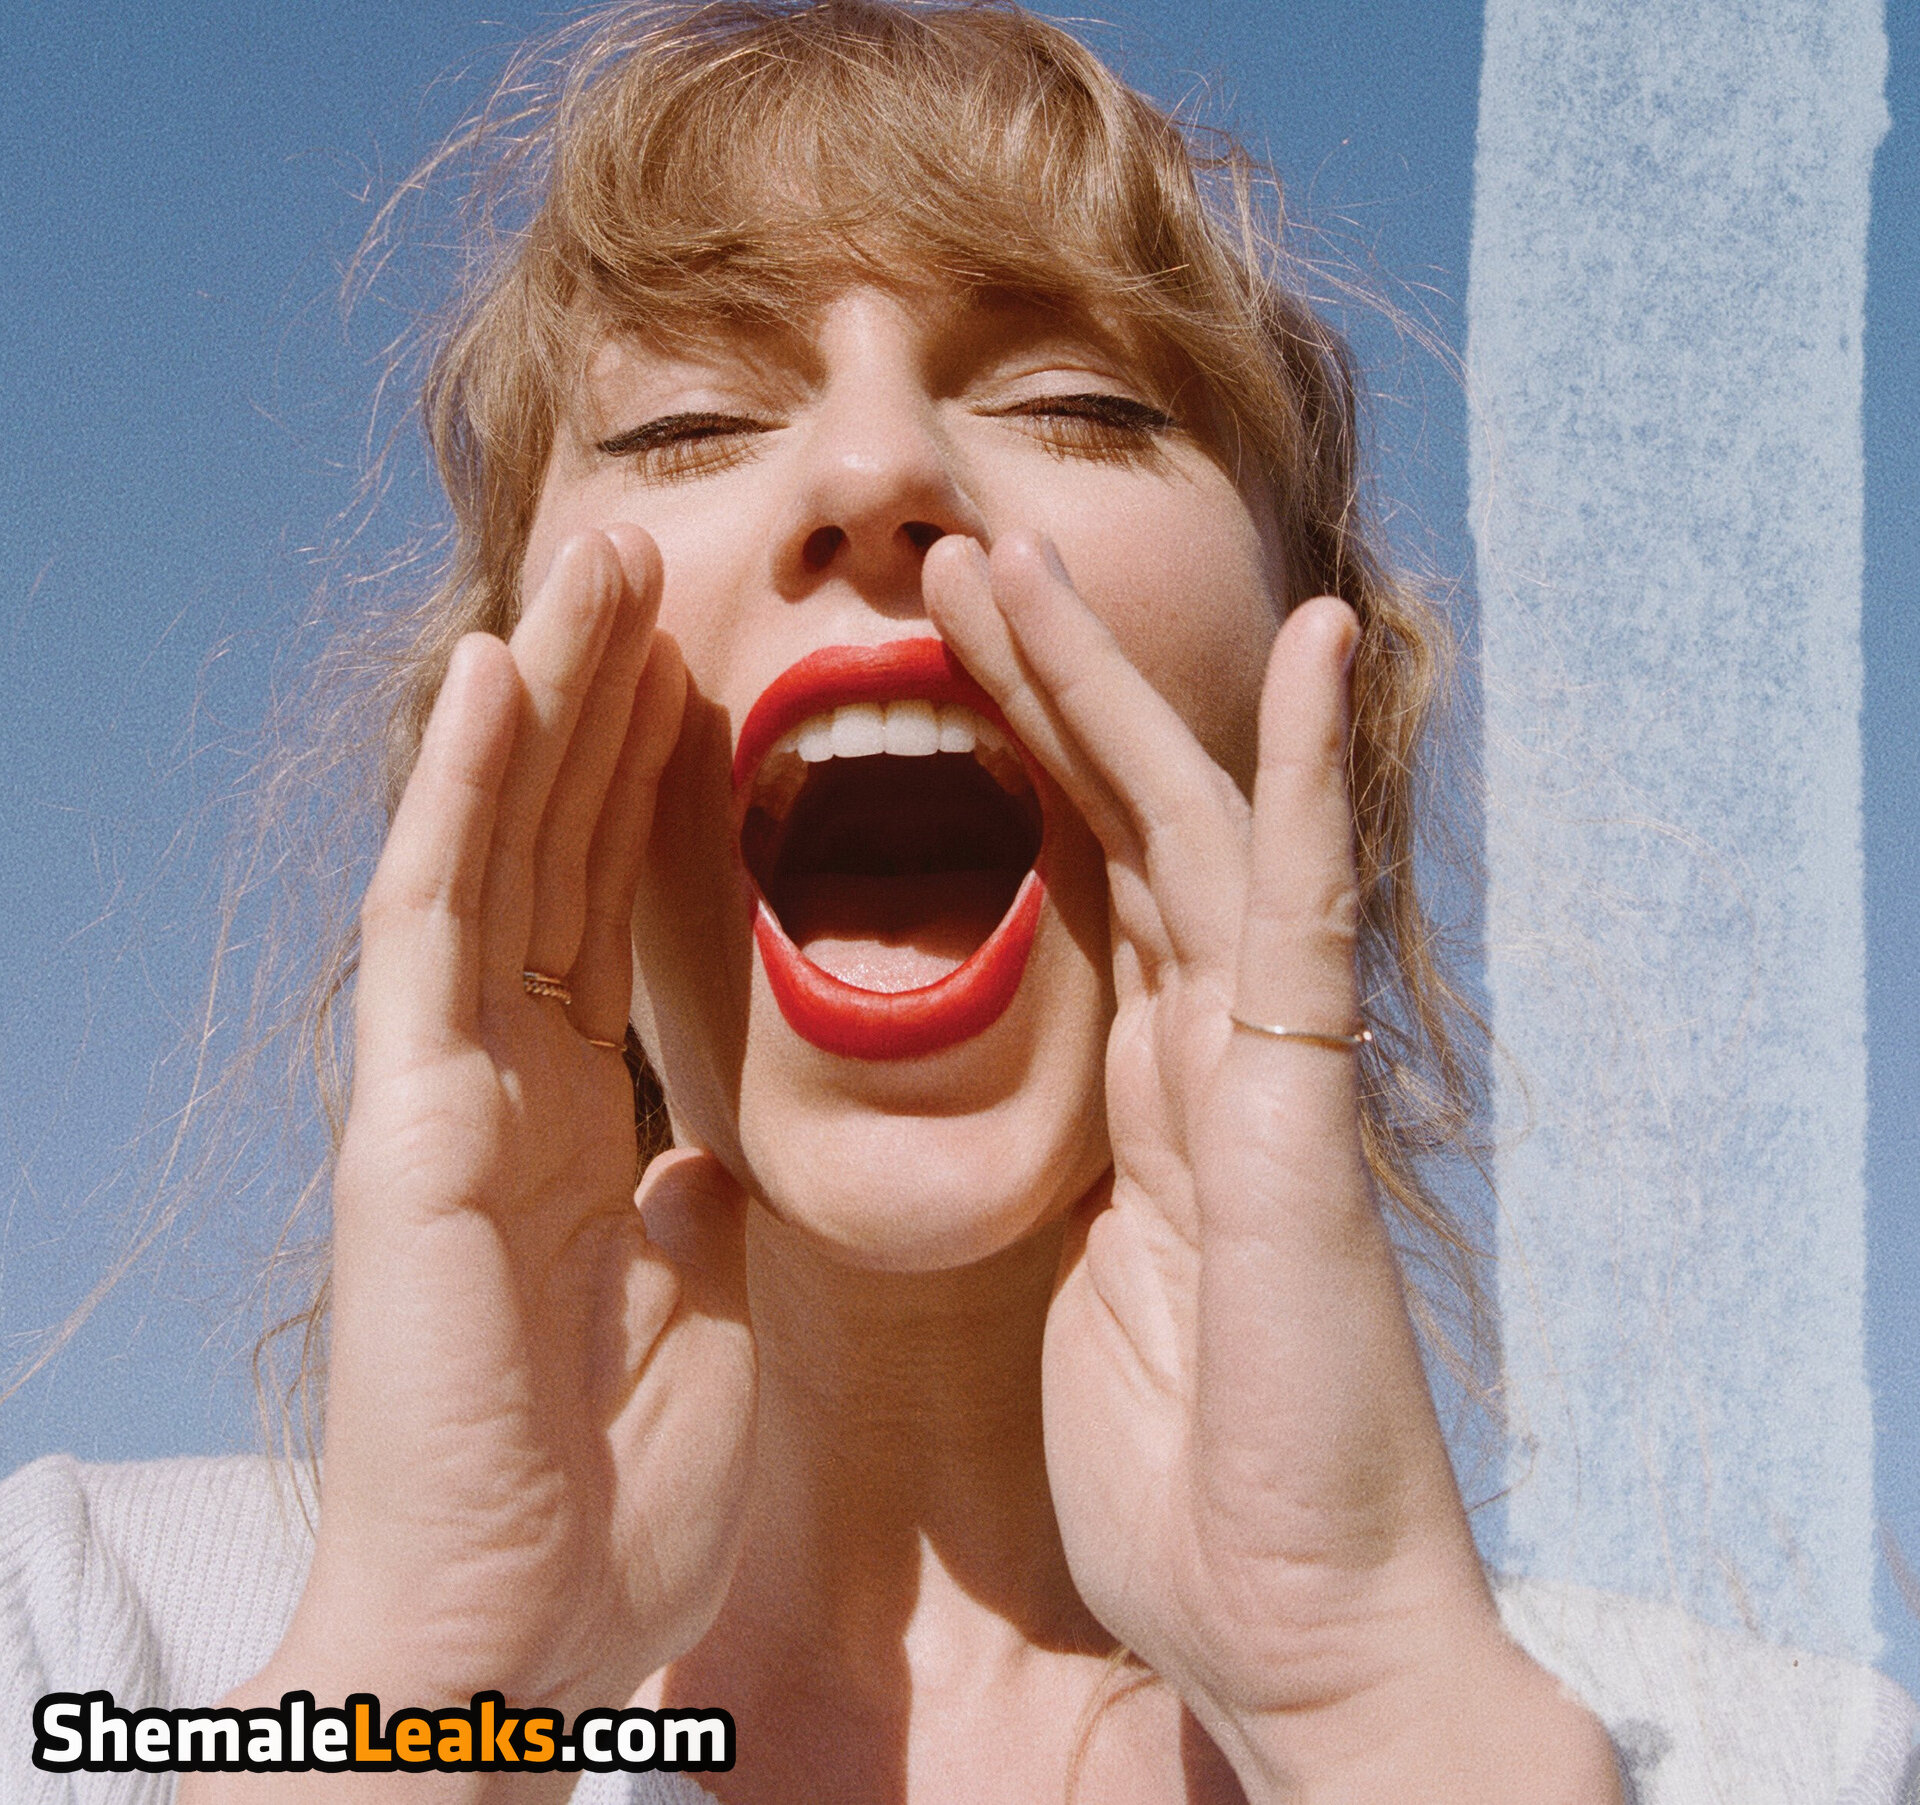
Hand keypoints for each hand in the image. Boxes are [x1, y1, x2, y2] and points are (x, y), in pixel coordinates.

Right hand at [257, 528, 754, 1718]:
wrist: (515, 1639)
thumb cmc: (603, 1495)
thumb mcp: (691, 1319)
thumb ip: (690, 1215)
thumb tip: (704, 1154)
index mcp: (580, 1114)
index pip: (618, 904)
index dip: (659, 780)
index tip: (712, 667)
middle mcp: (506, 1075)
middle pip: (559, 844)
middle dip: (607, 698)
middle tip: (658, 557)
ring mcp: (449, 1088)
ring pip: (497, 848)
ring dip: (546, 697)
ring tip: (595, 558)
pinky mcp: (409, 1124)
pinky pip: (436, 930)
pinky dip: (465, 801)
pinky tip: (500, 677)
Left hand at [926, 534, 1617, 1802]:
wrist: (1285, 1618)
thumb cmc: (1171, 1475)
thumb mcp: (1038, 1297)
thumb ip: (991, 1189)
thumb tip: (848, 1148)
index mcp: (1134, 1091)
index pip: (1065, 881)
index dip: (1001, 762)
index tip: (927, 657)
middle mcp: (1204, 1053)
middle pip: (1114, 822)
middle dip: (1036, 684)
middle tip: (954, 558)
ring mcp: (1264, 1075)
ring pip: (1186, 830)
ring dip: (1109, 688)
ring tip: (1026, 558)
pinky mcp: (1303, 1123)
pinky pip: (1304, 924)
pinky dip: (1310, 782)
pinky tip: (1312, 652)